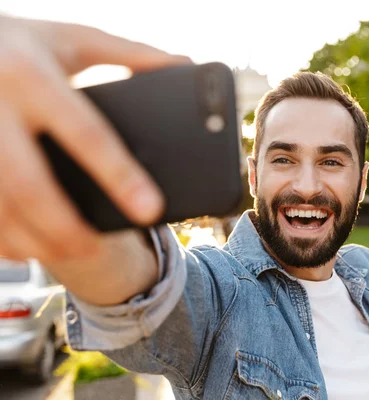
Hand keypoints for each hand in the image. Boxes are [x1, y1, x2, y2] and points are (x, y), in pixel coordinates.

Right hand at [0, 15, 190, 262]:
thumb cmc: (26, 44)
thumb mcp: (76, 40)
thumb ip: (130, 53)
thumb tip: (184, 63)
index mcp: (33, 75)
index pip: (86, 133)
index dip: (120, 176)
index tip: (150, 209)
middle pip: (32, 185)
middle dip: (66, 227)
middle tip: (96, 250)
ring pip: (0, 205)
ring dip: (32, 239)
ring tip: (69, 252)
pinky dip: (1, 235)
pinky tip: (25, 247)